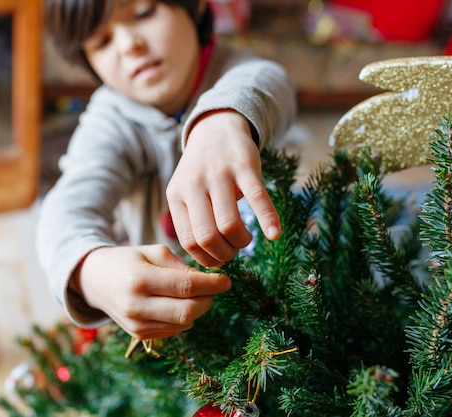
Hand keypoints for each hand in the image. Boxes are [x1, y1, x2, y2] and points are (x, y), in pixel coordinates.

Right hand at [77, 244, 231, 339]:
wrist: (95, 281)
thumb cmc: (128, 260)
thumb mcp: (153, 252)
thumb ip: (181, 267)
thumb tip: (209, 282)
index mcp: (139, 280)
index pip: (186, 286)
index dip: (212, 285)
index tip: (227, 281)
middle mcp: (137, 306)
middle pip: (188, 311)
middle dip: (208, 300)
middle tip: (214, 288)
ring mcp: (137, 325)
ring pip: (184, 324)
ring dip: (197, 309)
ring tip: (193, 293)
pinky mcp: (140, 335)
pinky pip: (175, 330)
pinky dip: (185, 318)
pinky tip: (178, 304)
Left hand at [167, 110, 280, 266]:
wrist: (216, 128)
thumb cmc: (202, 171)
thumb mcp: (185, 192)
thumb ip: (190, 220)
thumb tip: (207, 260)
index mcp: (177, 196)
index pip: (188, 241)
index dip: (206, 258)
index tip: (219, 260)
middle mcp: (194, 186)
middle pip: (207, 237)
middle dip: (224, 255)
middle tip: (234, 252)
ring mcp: (219, 175)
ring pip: (228, 224)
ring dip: (242, 241)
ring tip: (247, 240)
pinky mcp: (244, 166)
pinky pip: (257, 198)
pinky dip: (268, 219)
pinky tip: (274, 234)